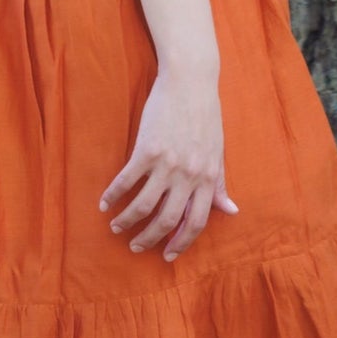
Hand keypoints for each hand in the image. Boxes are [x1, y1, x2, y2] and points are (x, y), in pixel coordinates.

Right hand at [100, 69, 237, 263]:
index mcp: (209, 178)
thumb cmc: (206, 116)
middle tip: (136, 246)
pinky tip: (105, 204)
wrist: (190, 82)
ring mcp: (167, 164)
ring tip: (116, 227)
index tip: (168, 255)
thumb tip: (232, 211)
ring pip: (143, 205)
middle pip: (166, 220)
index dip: (181, 242)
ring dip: (127, 221)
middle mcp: (189, 175)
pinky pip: (126, 181)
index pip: (196, 222)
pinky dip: (113, 196)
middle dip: (149, 238)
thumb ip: (220, 184)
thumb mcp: (218, 153)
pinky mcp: (147, 150)